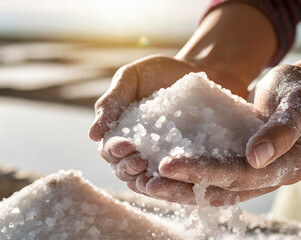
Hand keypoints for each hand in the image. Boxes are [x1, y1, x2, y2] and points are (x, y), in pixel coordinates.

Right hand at [88, 55, 247, 186]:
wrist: (193, 71)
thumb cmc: (157, 73)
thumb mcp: (131, 78)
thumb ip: (111, 101)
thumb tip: (92, 136)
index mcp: (118, 132)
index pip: (109, 149)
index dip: (113, 150)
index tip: (124, 145)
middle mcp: (135, 149)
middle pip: (123, 168)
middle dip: (128, 167)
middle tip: (140, 161)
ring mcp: (157, 156)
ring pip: (145, 178)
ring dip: (146, 179)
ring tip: (156, 173)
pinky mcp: (180, 159)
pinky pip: (172, 176)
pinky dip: (170, 181)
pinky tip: (176, 180)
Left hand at [138, 65, 300, 205]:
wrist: (299, 87)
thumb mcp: (300, 103)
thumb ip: (282, 130)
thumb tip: (256, 158)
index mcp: (288, 167)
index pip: (242, 176)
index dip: (205, 173)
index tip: (168, 166)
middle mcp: (269, 176)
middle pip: (224, 190)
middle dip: (184, 188)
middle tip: (147, 184)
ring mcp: (255, 173)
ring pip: (215, 189)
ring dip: (181, 190)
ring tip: (146, 185)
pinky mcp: (240, 163)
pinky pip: (213, 175)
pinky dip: (188, 177)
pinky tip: (161, 172)